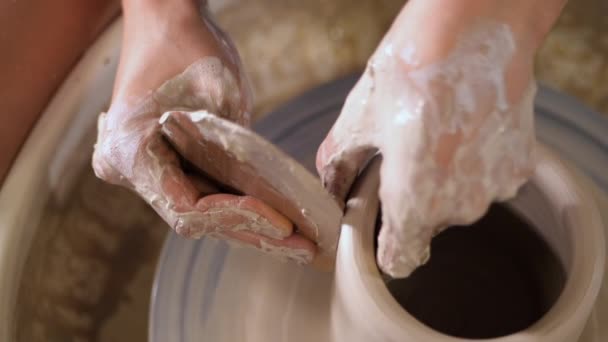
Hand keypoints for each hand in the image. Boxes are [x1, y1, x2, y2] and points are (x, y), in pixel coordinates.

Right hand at [92, 0, 314, 263]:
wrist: (164, 20)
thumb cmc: (187, 45)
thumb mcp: (219, 96)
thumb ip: (235, 151)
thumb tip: (273, 201)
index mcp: (130, 152)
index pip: (186, 208)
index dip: (237, 218)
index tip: (280, 221)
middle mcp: (129, 169)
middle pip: (196, 219)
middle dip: (252, 231)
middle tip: (301, 247)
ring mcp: (146, 170)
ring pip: (202, 213)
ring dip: (250, 227)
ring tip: (296, 242)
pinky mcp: (166, 166)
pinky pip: (204, 195)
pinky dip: (239, 207)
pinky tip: (275, 219)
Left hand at [317, 0, 563, 276]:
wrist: (474, 25)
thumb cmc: (411, 68)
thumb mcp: (359, 117)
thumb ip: (338, 164)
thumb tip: (331, 187)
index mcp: (413, 201)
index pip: (401, 261)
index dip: (387, 248)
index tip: (382, 230)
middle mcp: (459, 206)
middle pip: (428, 223)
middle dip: (414, 198)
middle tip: (407, 152)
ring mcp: (495, 187)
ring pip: (460, 200)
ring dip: (447, 178)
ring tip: (436, 132)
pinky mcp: (520, 165)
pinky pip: (487, 178)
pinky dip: (475, 162)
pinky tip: (464, 126)